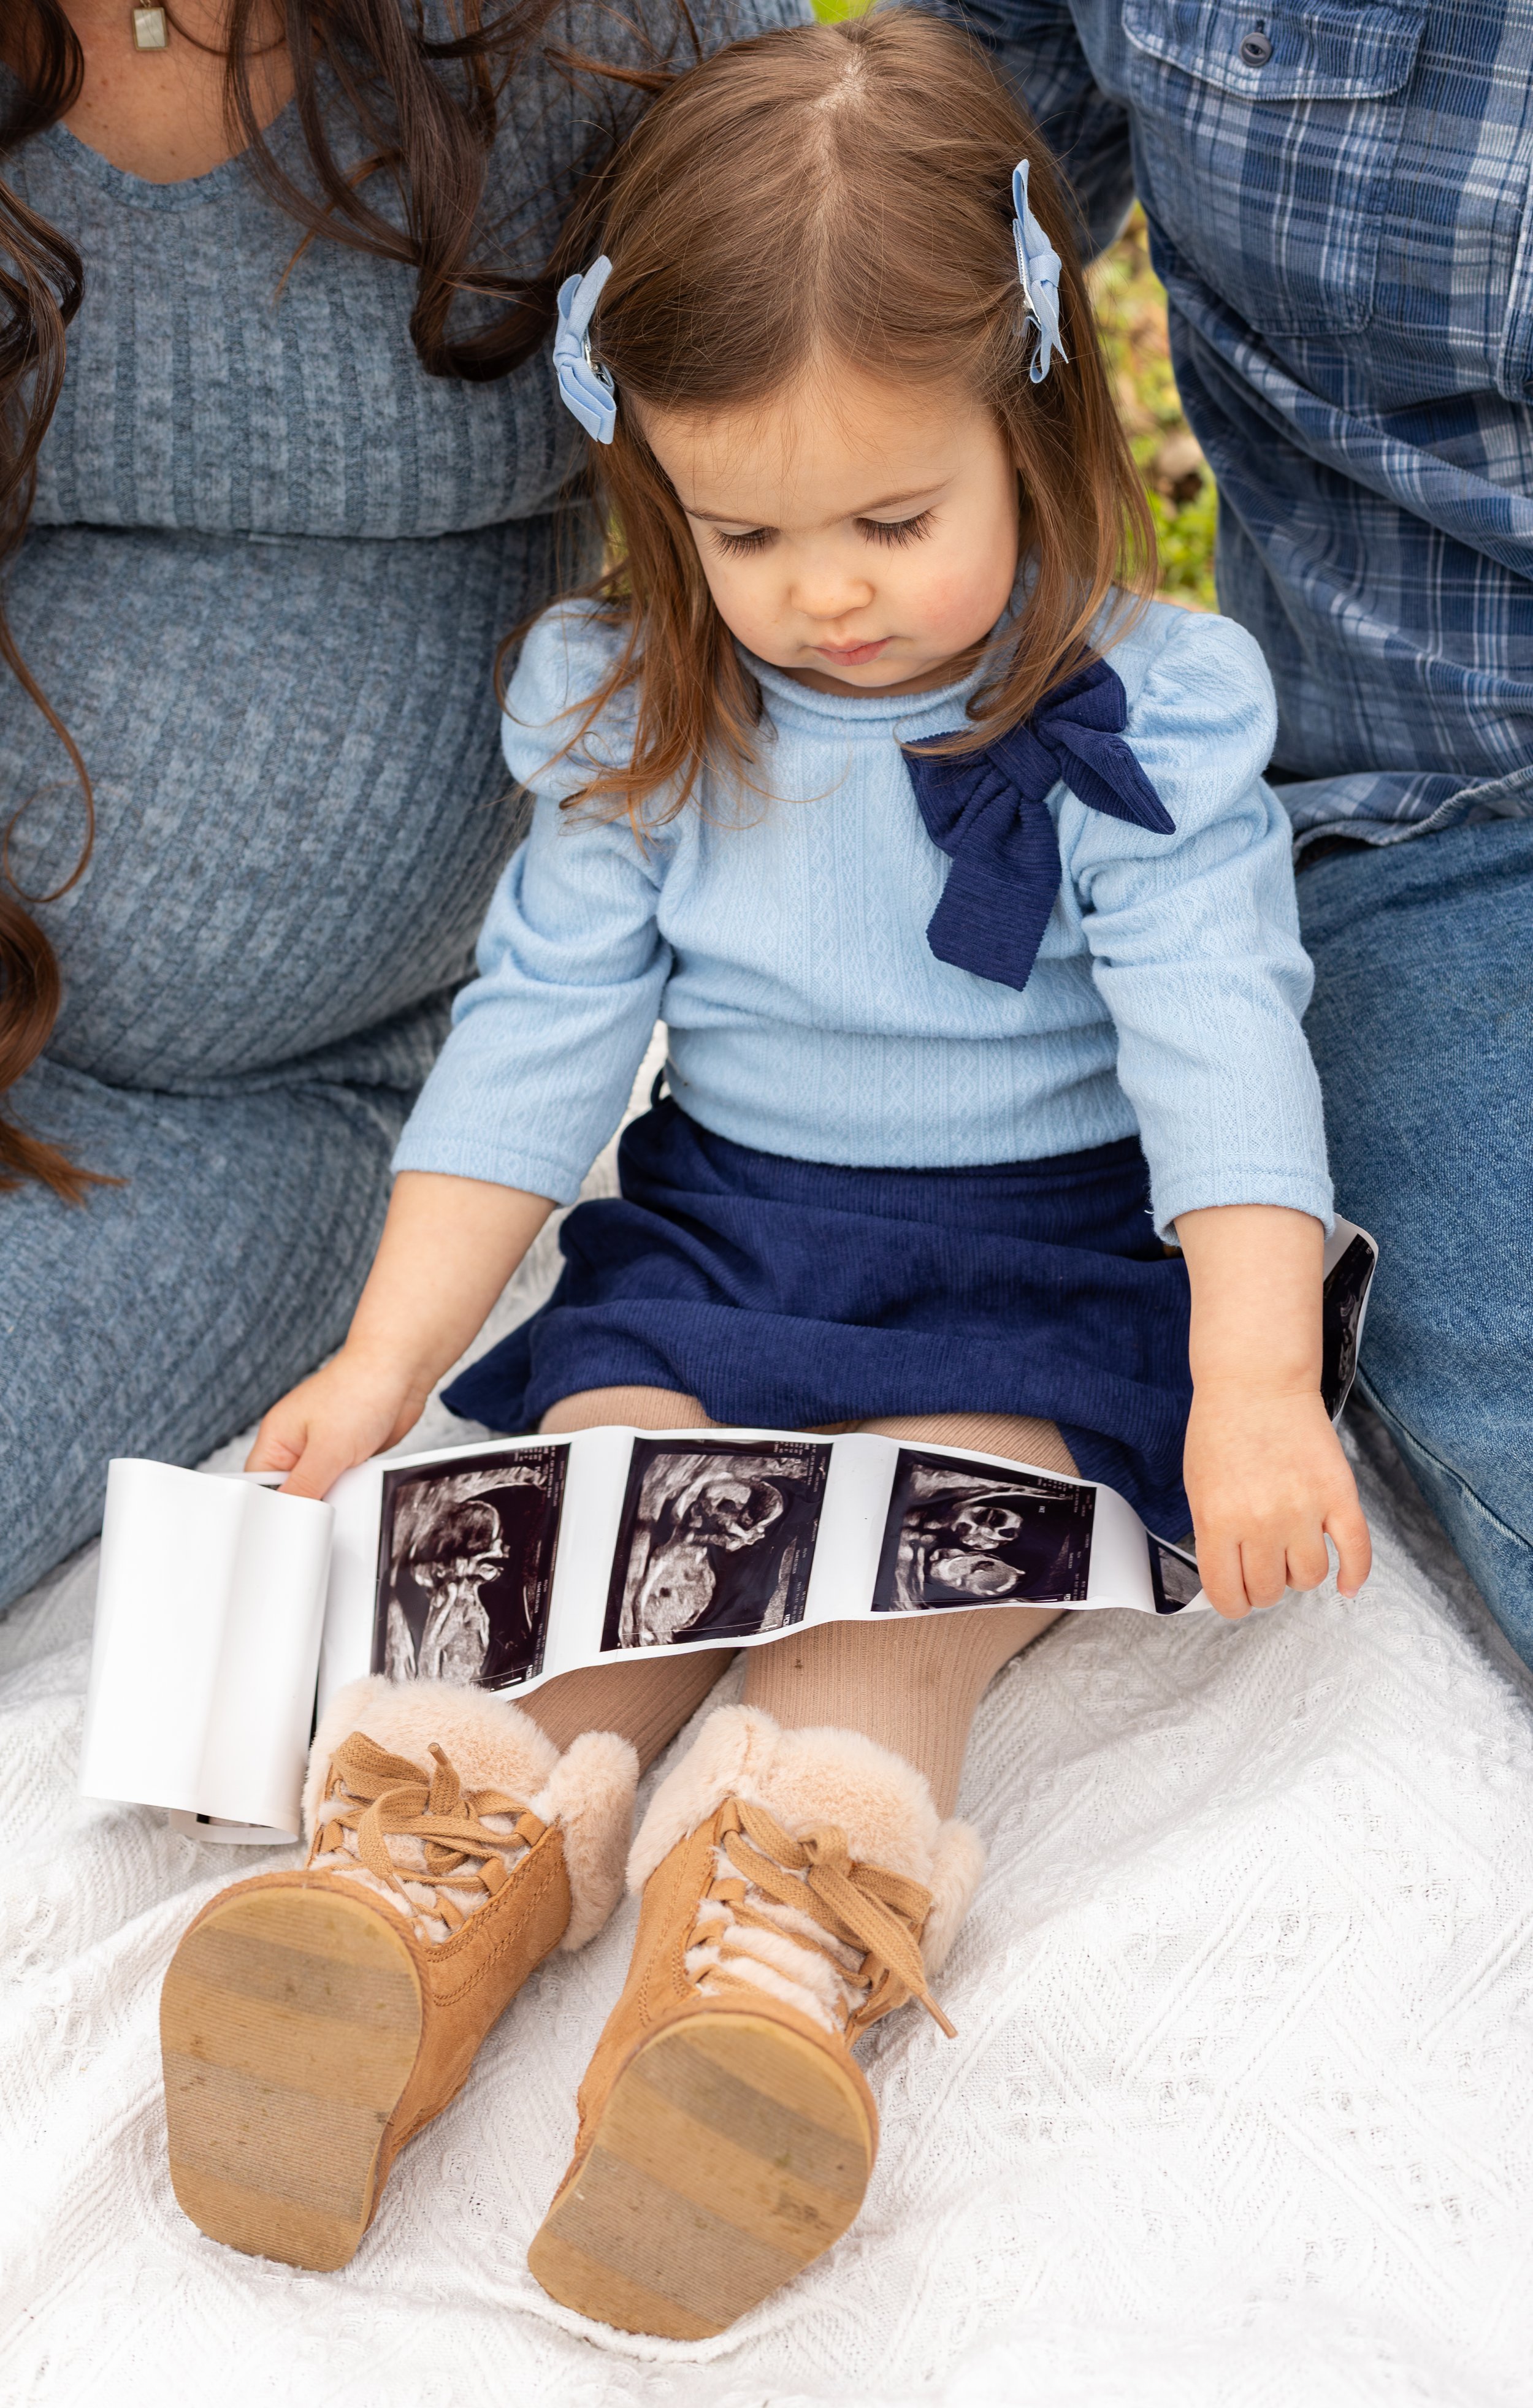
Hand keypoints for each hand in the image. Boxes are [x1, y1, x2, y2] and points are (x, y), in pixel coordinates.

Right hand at [244, 1168, 554, 1499]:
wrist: (403, 1371)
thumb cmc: (359, 1391)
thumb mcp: (327, 1450)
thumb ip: (304, 1487)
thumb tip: (285, 1517)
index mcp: (276, 1439)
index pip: (256, 1487)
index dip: (264, 1513)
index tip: (277, 1535)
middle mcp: (295, 1445)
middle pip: (287, 1493)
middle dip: (301, 1509)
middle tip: (312, 1529)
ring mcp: (322, 1450)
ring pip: (317, 1491)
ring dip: (329, 1500)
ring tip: (338, 1509)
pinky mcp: (347, 1454)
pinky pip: (340, 1483)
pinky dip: (348, 1491)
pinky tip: (355, 1497)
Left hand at [1183, 1381, 1370, 1617]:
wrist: (1256, 1382)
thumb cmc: (1221, 1430)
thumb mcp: (1198, 1488)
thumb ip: (1213, 1537)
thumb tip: (1231, 1581)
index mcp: (1218, 1520)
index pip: (1227, 1594)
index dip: (1233, 1603)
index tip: (1237, 1597)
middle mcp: (1262, 1521)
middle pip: (1270, 1590)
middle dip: (1264, 1587)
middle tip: (1263, 1567)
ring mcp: (1305, 1508)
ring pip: (1310, 1577)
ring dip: (1300, 1575)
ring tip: (1292, 1553)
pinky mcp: (1339, 1494)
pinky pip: (1356, 1551)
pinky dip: (1354, 1575)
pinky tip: (1346, 1585)